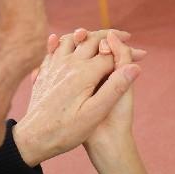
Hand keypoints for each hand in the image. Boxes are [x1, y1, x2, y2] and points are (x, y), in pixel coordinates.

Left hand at [13, 29, 143, 166]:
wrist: (33, 138)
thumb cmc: (66, 130)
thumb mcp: (95, 114)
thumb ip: (115, 88)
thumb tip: (134, 67)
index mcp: (84, 73)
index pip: (110, 53)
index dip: (128, 52)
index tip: (141, 54)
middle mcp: (69, 64)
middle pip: (92, 40)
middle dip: (112, 37)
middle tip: (127, 37)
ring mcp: (55, 66)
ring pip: (72, 39)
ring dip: (88, 35)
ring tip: (100, 36)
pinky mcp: (45, 72)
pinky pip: (55, 49)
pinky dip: (64, 41)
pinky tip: (61, 40)